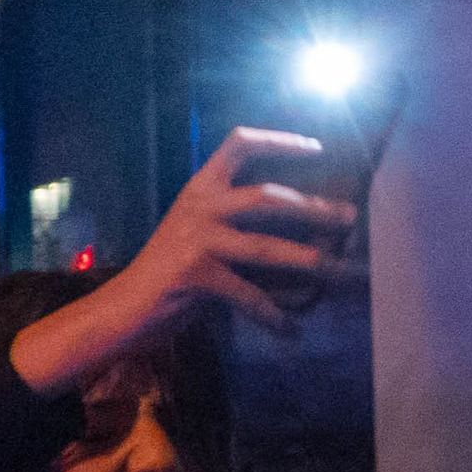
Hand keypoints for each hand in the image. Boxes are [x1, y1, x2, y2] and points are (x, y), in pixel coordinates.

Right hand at [10, 132, 348, 392]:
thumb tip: (307, 225)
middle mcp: (199, 206)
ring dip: (306, 259)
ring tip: (336, 270)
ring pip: (265, 247)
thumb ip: (236, 221)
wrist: (121, 308)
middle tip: (349, 218)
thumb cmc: (168, 271)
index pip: (239, 145)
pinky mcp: (194, 275)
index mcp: (201, 188)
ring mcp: (196, 239)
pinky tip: (290, 330)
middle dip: (313, 209)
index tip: (317, 147)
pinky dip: (273, 315)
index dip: (279, 141)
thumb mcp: (199, 231)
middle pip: (267, 198)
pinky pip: (248, 295)